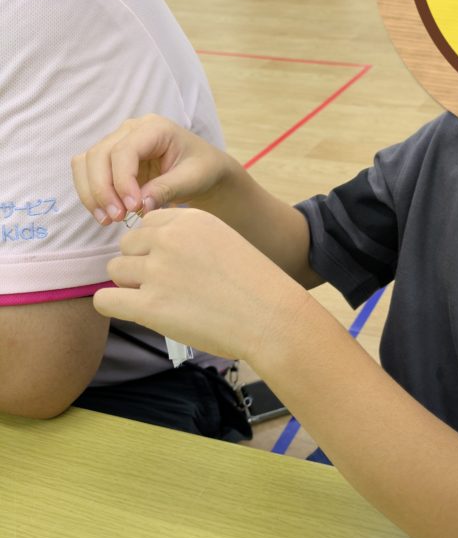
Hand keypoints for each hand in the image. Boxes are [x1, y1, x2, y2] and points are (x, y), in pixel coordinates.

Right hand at [72, 114, 231, 224]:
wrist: (203, 169)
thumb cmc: (202, 169)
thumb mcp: (193, 179)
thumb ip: (167, 189)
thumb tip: (141, 204)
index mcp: (155, 128)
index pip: (125, 150)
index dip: (122, 180)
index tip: (132, 207)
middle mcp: (131, 130)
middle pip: (99, 154)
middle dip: (103, 189)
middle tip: (117, 217)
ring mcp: (117, 142)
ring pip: (86, 162)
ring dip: (92, 193)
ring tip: (108, 220)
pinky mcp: (110, 160)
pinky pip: (88, 173)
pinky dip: (90, 194)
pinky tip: (104, 215)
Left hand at [94, 207, 308, 362]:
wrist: (271, 318)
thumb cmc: (253, 286)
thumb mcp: (224, 241)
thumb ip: (187, 238)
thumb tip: (148, 249)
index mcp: (188, 219)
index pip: (147, 224)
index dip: (155, 246)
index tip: (174, 265)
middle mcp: (169, 239)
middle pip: (126, 245)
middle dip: (140, 264)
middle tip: (168, 287)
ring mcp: (157, 271)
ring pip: (115, 270)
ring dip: (130, 286)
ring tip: (161, 302)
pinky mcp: (149, 305)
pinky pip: (105, 300)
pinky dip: (115, 306)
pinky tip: (137, 312)